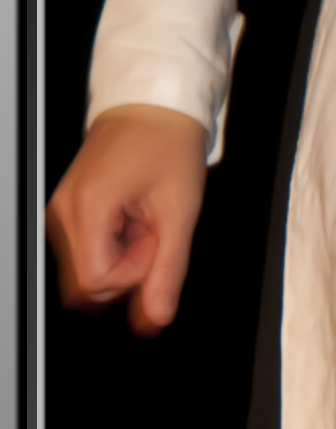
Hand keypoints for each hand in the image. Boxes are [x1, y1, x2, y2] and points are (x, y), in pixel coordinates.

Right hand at [47, 104, 208, 334]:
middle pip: (84, 285)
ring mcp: (62, 211)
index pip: (96, 282)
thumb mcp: (180, 212)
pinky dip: (112, 246)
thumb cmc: (168, 147)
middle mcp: (64, 212)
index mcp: (88, 208)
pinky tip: (130, 219)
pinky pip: (85, 251)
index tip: (154, 242)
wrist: (153, 109)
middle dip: (124, 272)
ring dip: (120, 259)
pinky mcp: (68, 211)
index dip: (132, 275)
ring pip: (84, 271)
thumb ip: (168, 271)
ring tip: (142, 221)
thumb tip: (157, 319)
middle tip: (150, 233)